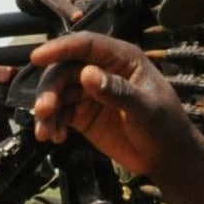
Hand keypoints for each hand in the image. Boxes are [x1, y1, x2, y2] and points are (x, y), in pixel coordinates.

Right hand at [28, 33, 203, 180]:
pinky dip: (53, 124)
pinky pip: (60, 114)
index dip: (60, 48)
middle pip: (65, 70)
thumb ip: (117, 91)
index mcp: (121, 59)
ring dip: (47, 110)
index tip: (37, 57)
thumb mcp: (145, 108)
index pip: (86, 45)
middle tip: (44, 111)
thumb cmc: (164, 126)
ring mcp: (90, 93)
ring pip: (58, 93)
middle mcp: (102, 70)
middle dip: (50, 89)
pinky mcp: (83, 114)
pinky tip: (55, 137)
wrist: (166, 158)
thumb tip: (86, 74)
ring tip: (45, 132)